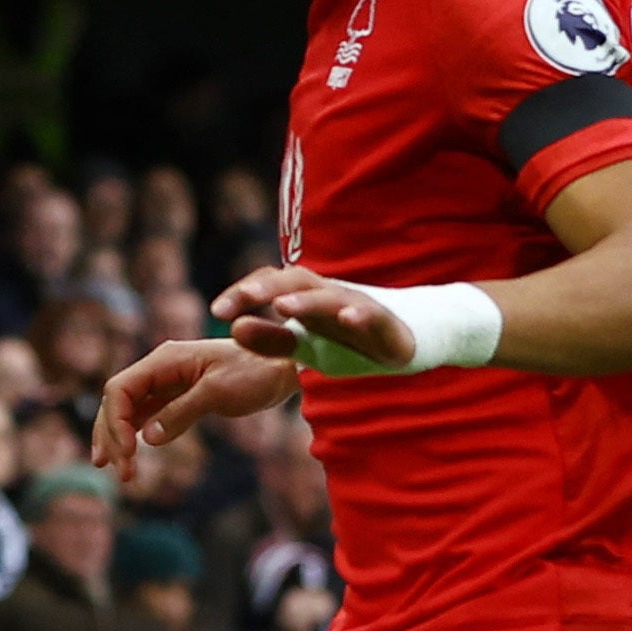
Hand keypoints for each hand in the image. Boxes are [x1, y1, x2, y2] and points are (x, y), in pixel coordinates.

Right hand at [93, 339, 295, 472]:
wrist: (282, 367)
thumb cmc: (255, 372)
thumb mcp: (219, 392)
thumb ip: (181, 412)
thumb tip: (146, 438)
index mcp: (165, 360)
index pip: (120, 388)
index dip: (115, 421)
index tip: (127, 452)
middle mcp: (160, 369)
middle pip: (118, 401)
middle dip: (112, 436)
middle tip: (122, 472)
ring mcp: (166, 383)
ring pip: (127, 411)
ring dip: (119, 439)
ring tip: (119, 472)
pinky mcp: (177, 396)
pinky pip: (145, 416)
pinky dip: (135, 436)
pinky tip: (131, 456)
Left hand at [211, 264, 416, 371]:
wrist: (415, 337)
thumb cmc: (353, 342)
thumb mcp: (308, 348)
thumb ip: (271, 341)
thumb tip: (232, 329)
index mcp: (309, 298)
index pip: (273, 285)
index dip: (245, 292)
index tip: (217, 310)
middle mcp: (332, 296)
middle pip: (297, 283)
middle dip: (268, 288)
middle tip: (243, 299)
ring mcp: (361, 308)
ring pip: (332, 298)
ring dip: (308, 301)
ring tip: (284, 307)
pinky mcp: (389, 326)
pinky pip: (374, 317)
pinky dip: (361, 316)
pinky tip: (347, 319)